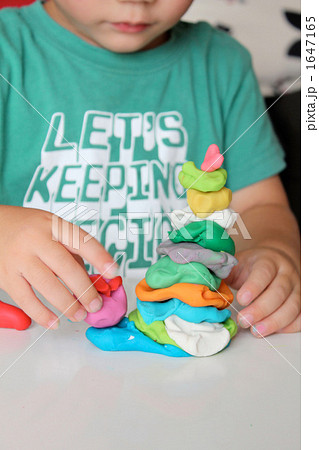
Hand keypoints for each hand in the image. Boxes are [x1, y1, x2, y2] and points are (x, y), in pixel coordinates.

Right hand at [0, 205, 116, 328]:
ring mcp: (19, 258)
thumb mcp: (53, 228)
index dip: (100, 257)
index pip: (81, 241)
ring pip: (46, 284)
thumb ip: (72, 251)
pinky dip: (41, 314)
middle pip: (65, 266)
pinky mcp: (6, 276)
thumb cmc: (29, 229)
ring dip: (67, 304)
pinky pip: (25, 299)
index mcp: (54, 225)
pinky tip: (54, 322)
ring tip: (79, 315)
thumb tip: (95, 279)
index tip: (113, 272)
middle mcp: (36, 239)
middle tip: (96, 305)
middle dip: (84, 289)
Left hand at [225, 246, 300, 336]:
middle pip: (279, 292)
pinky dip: (290, 326)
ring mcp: (298, 288)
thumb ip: (224, 273)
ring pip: (292, 306)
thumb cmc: (254, 265)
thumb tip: (205, 284)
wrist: (279, 259)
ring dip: (274, 322)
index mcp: (268, 260)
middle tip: (244, 321)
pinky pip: (302, 316)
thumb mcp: (238, 263)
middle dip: (261, 309)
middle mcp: (286, 273)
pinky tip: (274, 331)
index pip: (264, 273)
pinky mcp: (303, 301)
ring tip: (256, 331)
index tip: (241, 300)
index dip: (253, 287)